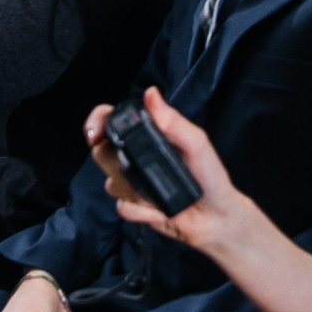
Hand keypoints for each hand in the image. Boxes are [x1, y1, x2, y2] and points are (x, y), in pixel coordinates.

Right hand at [85, 88, 256, 252]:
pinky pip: (123, 207)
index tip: (95, 133)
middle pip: (102, 151)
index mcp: (150, 136)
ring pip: (110, 182)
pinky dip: (142, 211)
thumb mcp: (196, 144)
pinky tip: (160, 210)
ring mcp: (134, 183)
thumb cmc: (210, 177)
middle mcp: (137, 157)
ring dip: (132, 189)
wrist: (216, 217)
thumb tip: (151, 94)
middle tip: (129, 166)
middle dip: (112, 159)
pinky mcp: (135, 207)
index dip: (97, 122)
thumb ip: (173, 121)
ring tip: (155, 191)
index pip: (113, 120)